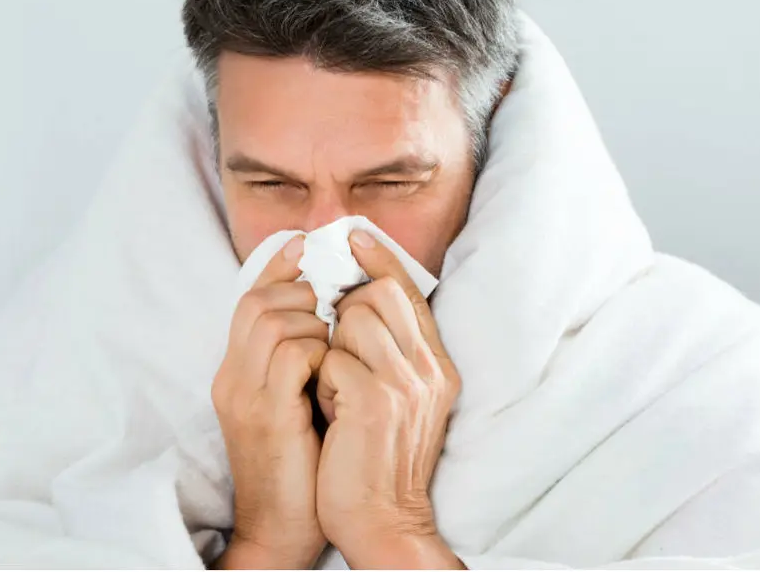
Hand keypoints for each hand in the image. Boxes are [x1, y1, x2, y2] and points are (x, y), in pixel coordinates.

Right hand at [211, 235, 329, 569]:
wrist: (282, 531)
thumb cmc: (302, 466)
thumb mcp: (294, 403)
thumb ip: (298, 360)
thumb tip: (327, 309)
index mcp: (236, 373)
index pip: (249, 298)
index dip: (278, 266)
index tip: (307, 244)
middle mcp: (232, 378)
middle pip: (257, 300)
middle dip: (302, 292)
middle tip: (332, 310)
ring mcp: (245, 395)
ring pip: (275, 319)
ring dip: (315, 323)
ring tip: (334, 349)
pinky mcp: (266, 415)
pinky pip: (293, 354)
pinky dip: (321, 352)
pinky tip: (334, 374)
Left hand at [314, 230, 463, 568]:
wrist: (382, 522)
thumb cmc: (377, 461)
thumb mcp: (399, 402)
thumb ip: (390, 354)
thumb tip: (356, 303)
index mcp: (437, 366)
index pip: (410, 293)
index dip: (381, 259)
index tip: (354, 235)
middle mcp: (428, 369)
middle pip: (380, 294)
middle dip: (346, 309)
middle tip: (336, 344)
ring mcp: (405, 384)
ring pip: (353, 319)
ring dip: (331, 348)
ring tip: (334, 388)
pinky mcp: (374, 402)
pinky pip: (332, 359)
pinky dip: (322, 381)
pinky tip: (330, 411)